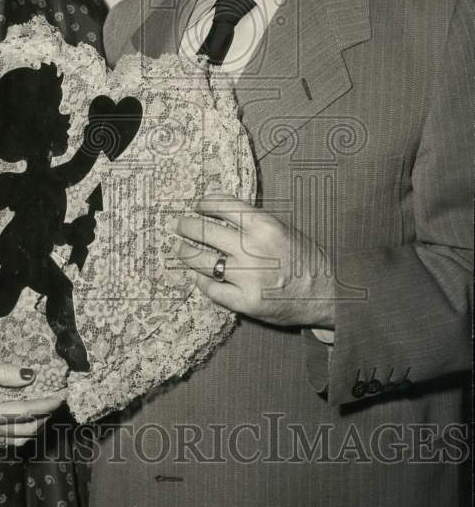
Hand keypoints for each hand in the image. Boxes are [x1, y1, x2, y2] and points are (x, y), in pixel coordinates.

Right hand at [0, 358, 63, 445]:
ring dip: (35, 426)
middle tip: (57, 400)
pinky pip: (6, 439)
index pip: (26, 412)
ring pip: (17, 438)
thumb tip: (31, 376)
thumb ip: (4, 374)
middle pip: (26, 429)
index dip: (47, 404)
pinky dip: (21, 432)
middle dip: (45, 416)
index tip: (62, 395)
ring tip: (45, 408)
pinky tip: (25, 419)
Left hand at [174, 193, 335, 328]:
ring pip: (202, 261)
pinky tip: (199, 277)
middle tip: (177, 225)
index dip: (204, 203)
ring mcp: (247, 277)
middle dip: (185, 226)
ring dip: (186, 253)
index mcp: (264, 226)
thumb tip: (217, 206)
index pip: (222, 206)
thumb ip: (252, 221)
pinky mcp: (245, 302)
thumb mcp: (283, 228)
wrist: (330, 294)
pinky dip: (202, 282)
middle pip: (204, 232)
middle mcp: (252, 249)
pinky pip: (211, 289)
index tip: (196, 205)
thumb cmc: (306, 258)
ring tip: (181, 250)